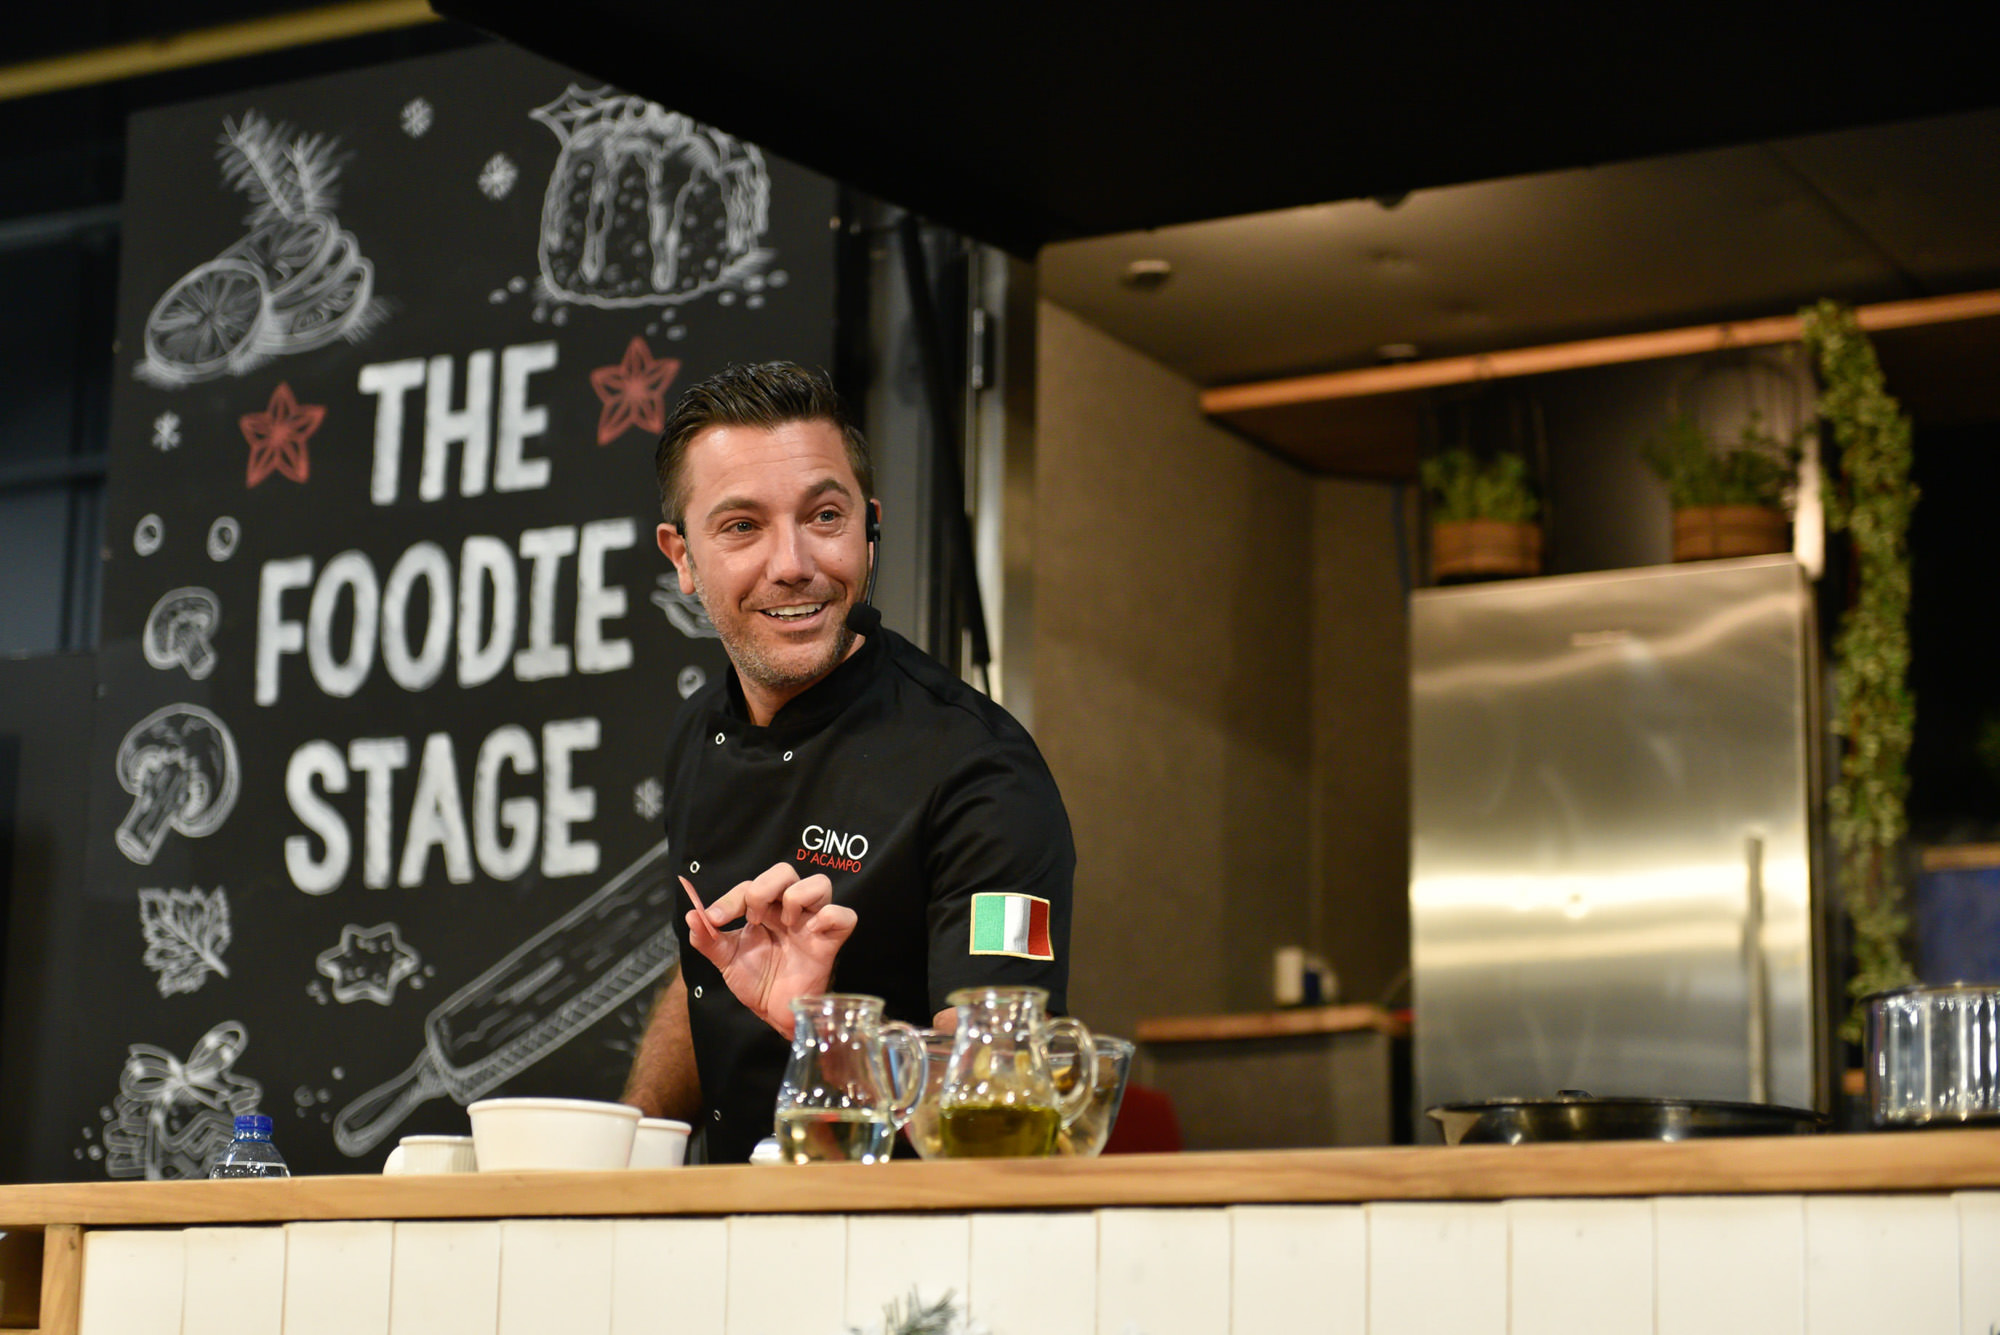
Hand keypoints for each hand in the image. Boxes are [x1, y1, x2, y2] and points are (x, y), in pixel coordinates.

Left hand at [682, 863, 857, 1035]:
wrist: (773, 1014)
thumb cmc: (756, 981)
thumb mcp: (725, 959)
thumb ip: (706, 939)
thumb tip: (691, 916)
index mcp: (764, 910)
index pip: (750, 885)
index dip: (730, 899)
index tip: (715, 920)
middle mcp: (788, 911)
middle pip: (785, 870)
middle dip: (764, 887)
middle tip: (754, 918)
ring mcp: (811, 924)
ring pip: (820, 883)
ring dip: (796, 897)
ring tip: (784, 923)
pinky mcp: (830, 943)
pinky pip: (845, 916)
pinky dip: (830, 917)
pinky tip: (811, 932)